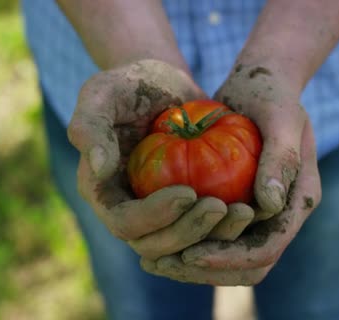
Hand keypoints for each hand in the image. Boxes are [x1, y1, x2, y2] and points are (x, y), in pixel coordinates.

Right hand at [69, 59, 236, 259]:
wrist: (163, 84)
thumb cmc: (128, 84)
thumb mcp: (103, 93)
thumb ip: (90, 126)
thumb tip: (99, 169)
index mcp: (101, 192)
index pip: (125, 223)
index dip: (155, 217)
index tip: (188, 192)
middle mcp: (127, 209)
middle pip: (155, 245)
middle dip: (188, 233)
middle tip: (221, 208)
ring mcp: (157, 212)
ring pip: (183, 247)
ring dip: (212, 236)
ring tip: (242, 212)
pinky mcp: (185, 207)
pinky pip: (204, 229)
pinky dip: (224, 227)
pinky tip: (249, 207)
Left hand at [141, 64, 321, 284]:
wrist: (261, 83)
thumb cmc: (272, 93)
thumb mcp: (281, 117)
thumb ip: (280, 159)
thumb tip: (268, 205)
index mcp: (299, 200)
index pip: (267, 248)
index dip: (230, 258)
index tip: (191, 253)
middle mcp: (281, 214)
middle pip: (249, 265)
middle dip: (208, 271)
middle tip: (165, 263)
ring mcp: (260, 212)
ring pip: (230, 258)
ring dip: (194, 265)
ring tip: (154, 259)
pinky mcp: (237, 204)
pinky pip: (214, 235)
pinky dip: (188, 242)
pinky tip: (155, 239)